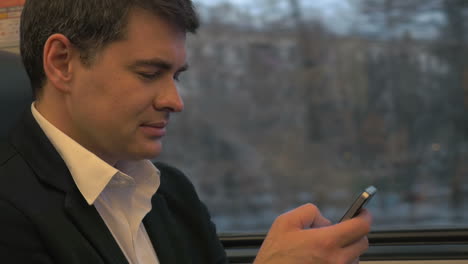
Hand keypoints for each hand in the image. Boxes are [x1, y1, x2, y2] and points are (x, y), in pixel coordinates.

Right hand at [254, 203, 371, 263]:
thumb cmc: (275, 255)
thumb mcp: (285, 222)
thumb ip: (310, 212)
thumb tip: (325, 220)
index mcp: (326, 242)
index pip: (361, 227)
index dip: (364, 216)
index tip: (362, 213)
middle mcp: (336, 260)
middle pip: (363, 243)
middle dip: (355, 233)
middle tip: (340, 229)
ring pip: (356, 258)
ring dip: (347, 249)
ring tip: (325, 248)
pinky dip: (340, 261)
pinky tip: (323, 259)